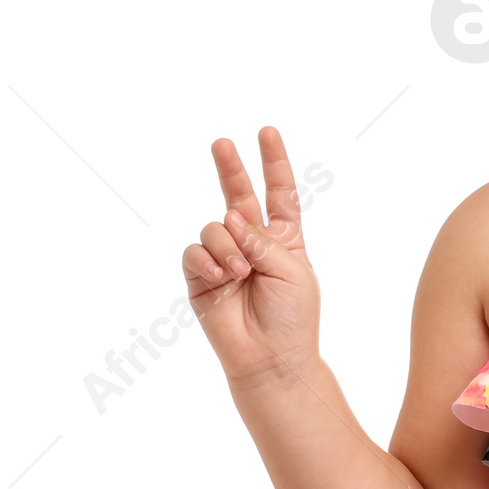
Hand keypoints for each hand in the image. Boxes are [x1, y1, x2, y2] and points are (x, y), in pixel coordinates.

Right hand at [181, 126, 321, 386]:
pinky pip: (196, 253)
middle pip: (238, 195)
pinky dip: (209, 262)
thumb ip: (262, 240)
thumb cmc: (292, 316)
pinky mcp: (200, 276)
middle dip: (230, 168)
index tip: (267, 131)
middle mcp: (251, 242)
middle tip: (221, 142)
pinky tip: (222, 280)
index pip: (279, 193)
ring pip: (214, 227)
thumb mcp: (292, 270)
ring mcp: (224, 258)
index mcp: (282, 238)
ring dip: (227, 247)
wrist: (270, 357)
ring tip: (240, 274)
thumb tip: (230, 218)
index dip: (274, 163)